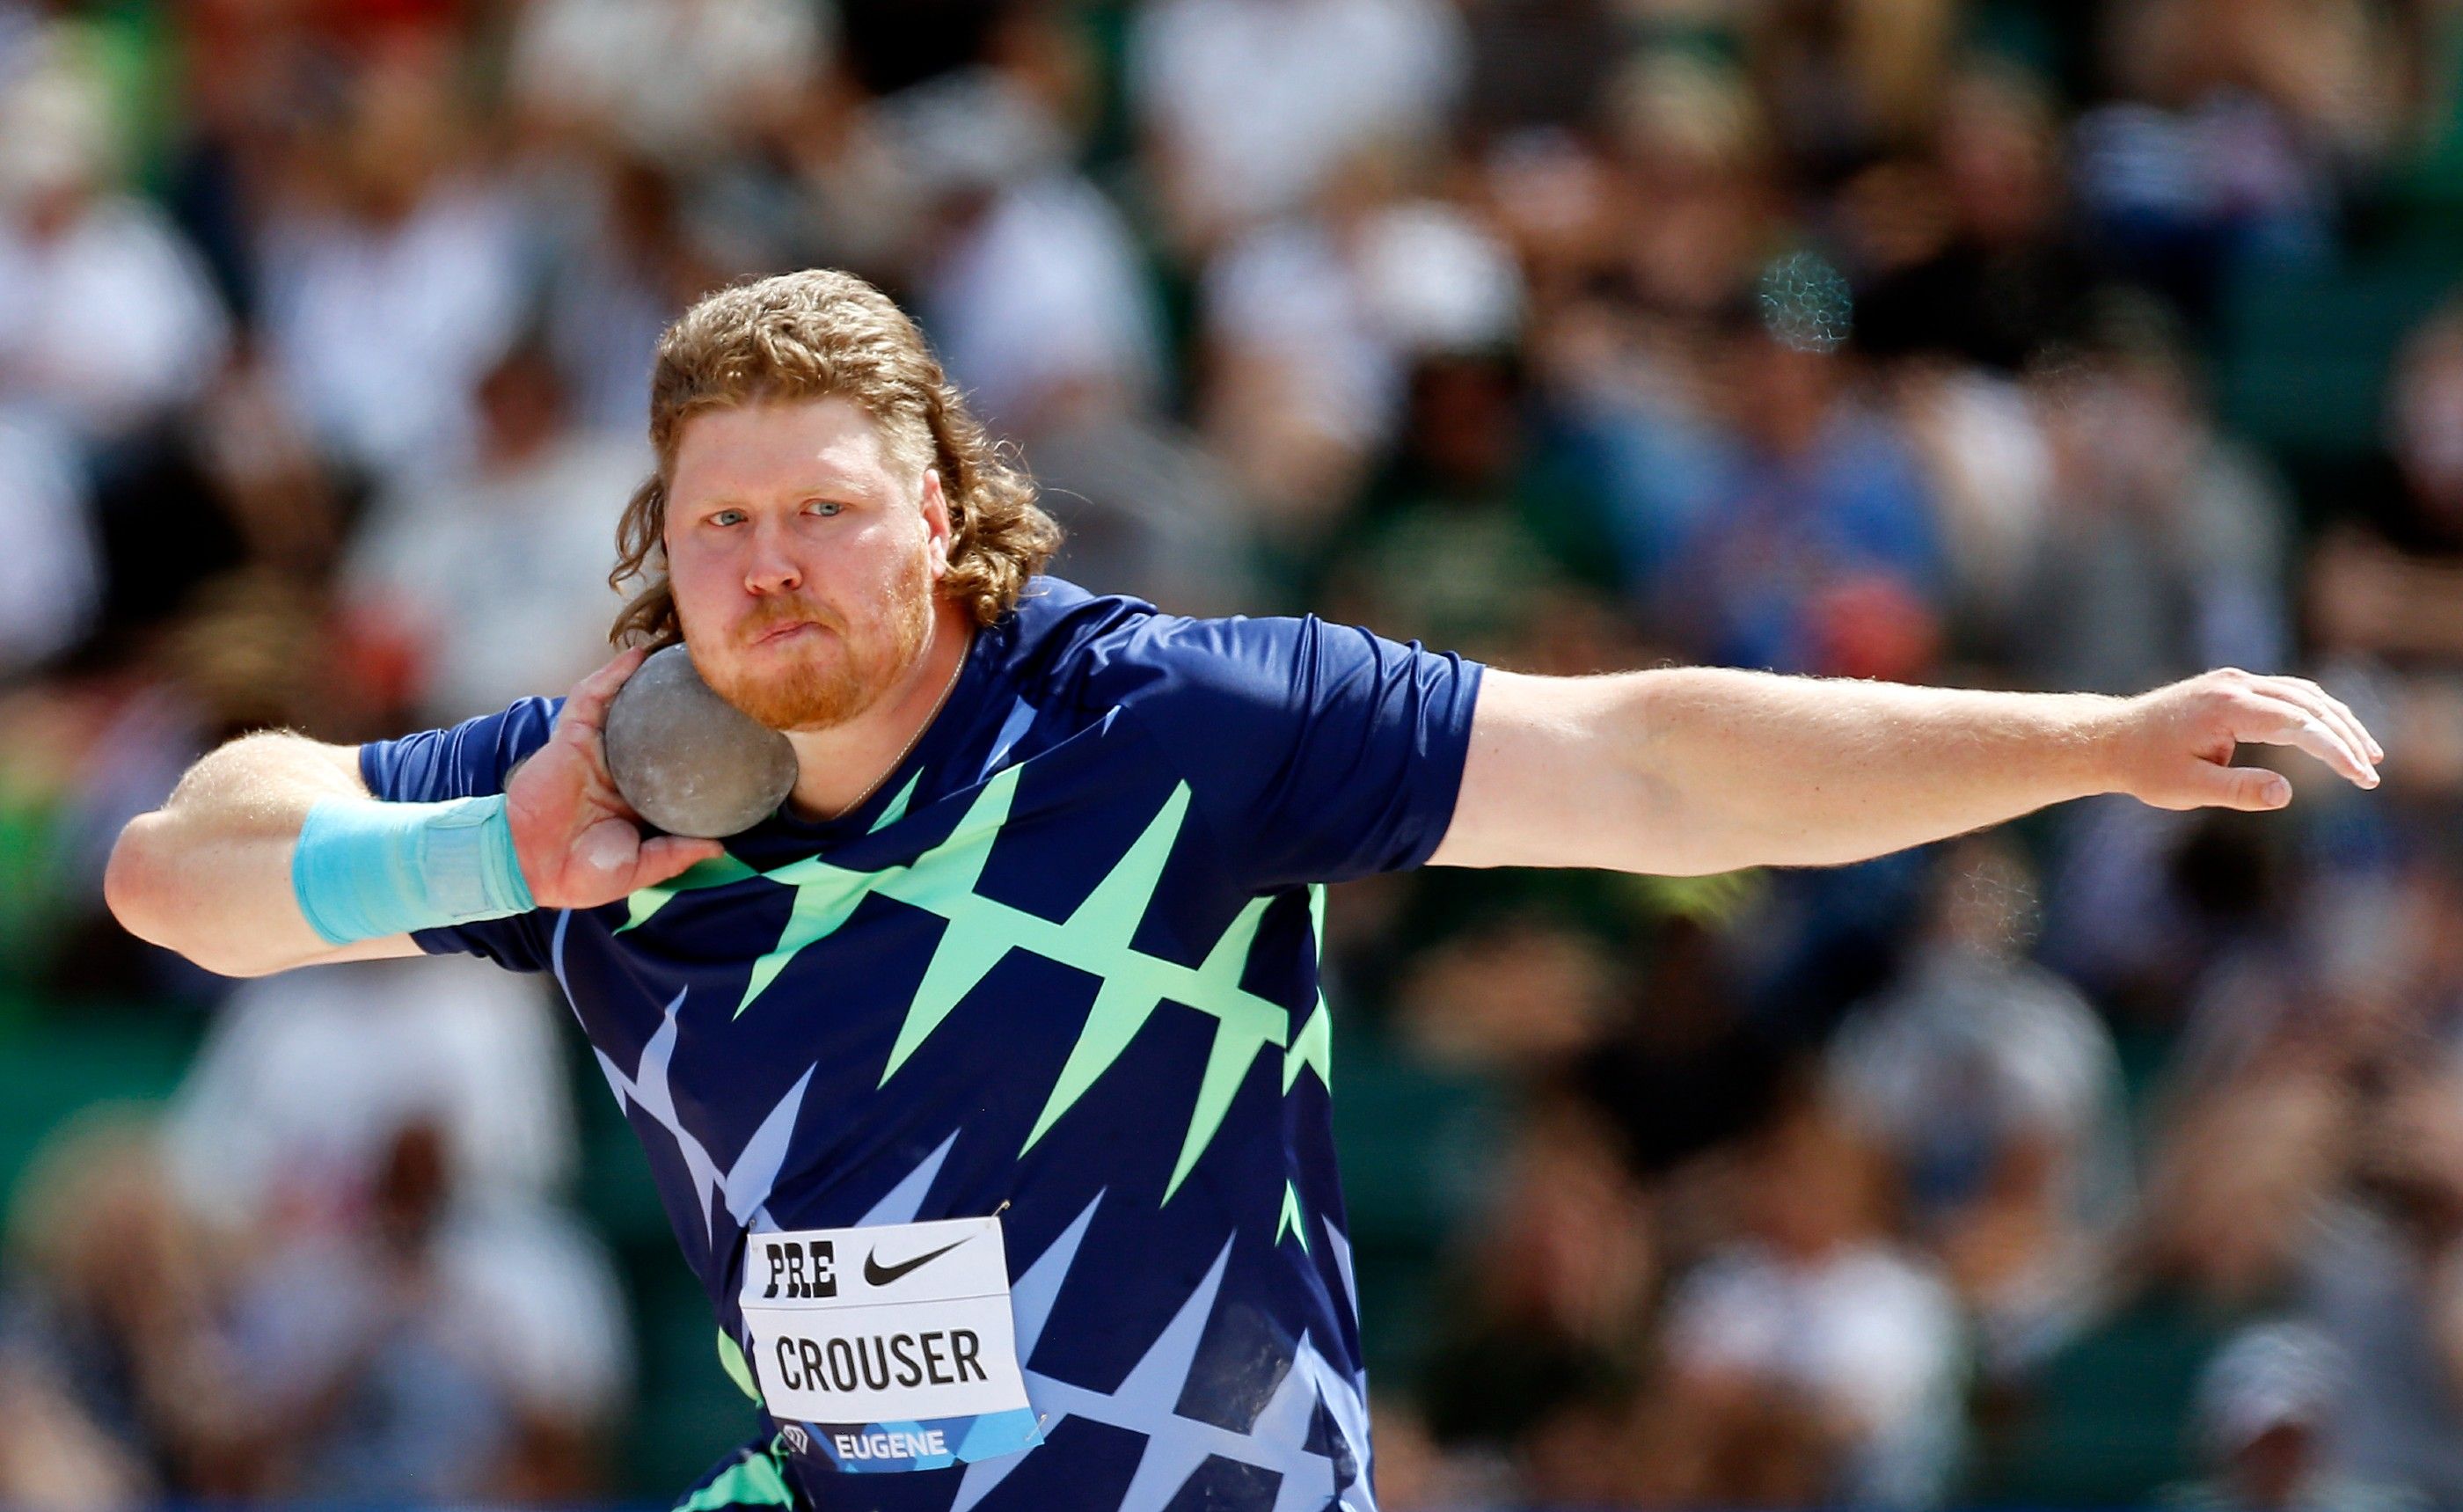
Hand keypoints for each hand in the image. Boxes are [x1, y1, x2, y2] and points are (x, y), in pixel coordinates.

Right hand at [503, 648, 728, 907]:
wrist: (529, 866)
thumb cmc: (582, 873)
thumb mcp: (640, 868)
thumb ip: (677, 854)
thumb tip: (722, 848)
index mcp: (638, 798)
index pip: (675, 768)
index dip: (701, 752)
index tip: (738, 738)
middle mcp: (621, 769)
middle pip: (657, 729)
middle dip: (682, 705)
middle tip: (718, 684)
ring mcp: (597, 751)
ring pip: (627, 705)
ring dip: (649, 678)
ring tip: (682, 654)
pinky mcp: (573, 737)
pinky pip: (592, 697)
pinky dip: (612, 675)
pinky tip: (638, 657)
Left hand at [2106, 667, 2383, 811]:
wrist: (2109, 739)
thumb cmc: (2145, 768)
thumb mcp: (2187, 789)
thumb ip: (2238, 790)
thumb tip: (2288, 793)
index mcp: (2228, 707)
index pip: (2300, 724)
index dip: (2336, 751)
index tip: (2362, 777)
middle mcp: (2236, 684)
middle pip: (2310, 704)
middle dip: (2346, 737)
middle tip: (2372, 772)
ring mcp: (2234, 680)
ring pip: (2303, 694)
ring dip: (2337, 721)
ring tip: (2365, 754)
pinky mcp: (2232, 686)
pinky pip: (2286, 693)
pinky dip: (2315, 712)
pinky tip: (2332, 733)